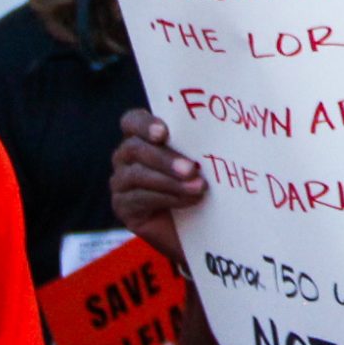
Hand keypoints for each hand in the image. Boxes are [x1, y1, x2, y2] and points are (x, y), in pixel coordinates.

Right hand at [110, 111, 203, 269]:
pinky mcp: (123, 206)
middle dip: (165, 159)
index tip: (164, 132)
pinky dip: (167, 198)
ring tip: (199, 187)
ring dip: (170, 181)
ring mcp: (122, 182)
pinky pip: (138, 199)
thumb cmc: (206, 181)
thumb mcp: (204, 158)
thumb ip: (201, 142)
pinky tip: (189, 201)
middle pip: (135, 149)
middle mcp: (127, 156)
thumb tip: (222, 129)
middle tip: (192, 169)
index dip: (145, 124)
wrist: (203, 223)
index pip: (132, 121)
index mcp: (144, 136)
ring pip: (137, 175)